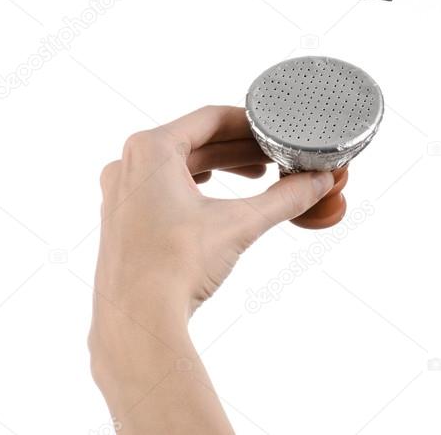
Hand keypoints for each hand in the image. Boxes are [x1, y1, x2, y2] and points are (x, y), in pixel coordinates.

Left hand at [92, 106, 345, 326]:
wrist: (137, 320)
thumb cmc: (174, 266)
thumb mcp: (240, 224)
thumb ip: (284, 198)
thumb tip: (319, 183)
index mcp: (150, 150)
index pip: (209, 118)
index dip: (249, 122)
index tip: (275, 129)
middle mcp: (128, 164)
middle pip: (195, 141)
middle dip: (240, 149)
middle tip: (276, 156)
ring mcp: (122, 192)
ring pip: (180, 164)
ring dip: (221, 166)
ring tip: (258, 176)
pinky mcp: (123, 218)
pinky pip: (165, 186)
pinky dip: (198, 186)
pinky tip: (221, 196)